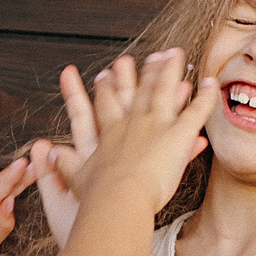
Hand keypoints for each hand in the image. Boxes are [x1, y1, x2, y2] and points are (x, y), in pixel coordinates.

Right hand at [39, 52, 210, 237]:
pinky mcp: (178, 134)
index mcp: (108, 134)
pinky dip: (205, 98)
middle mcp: (132, 123)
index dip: (106, 88)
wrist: (118, 200)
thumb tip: (44, 152)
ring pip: (165, 90)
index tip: (106, 74)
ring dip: (172, 71)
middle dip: (142, 72)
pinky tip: (212, 84)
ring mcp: (156, 125)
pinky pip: (196, 112)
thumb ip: (61, 164)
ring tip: (177, 54)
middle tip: (147, 56)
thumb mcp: (73, 179)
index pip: (106, 105)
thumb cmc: (96, 197)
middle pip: (137, 91)